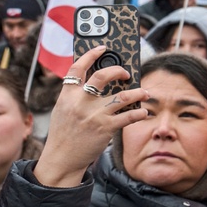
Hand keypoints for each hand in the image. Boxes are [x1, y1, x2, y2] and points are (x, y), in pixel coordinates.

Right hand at [33, 46, 150, 187]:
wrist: (61, 159)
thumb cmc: (64, 133)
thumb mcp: (63, 110)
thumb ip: (75, 95)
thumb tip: (95, 80)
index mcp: (67, 96)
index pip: (78, 68)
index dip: (91, 54)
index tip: (102, 48)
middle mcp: (80, 103)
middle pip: (102, 77)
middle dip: (118, 70)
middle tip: (127, 73)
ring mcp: (94, 115)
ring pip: (122, 97)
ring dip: (137, 93)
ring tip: (145, 92)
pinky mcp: (105, 128)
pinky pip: (128, 117)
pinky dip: (139, 113)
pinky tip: (143, 112)